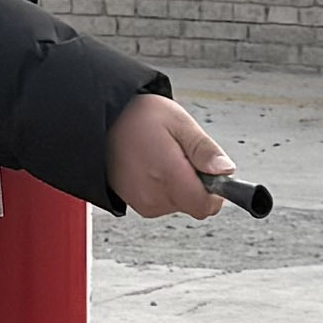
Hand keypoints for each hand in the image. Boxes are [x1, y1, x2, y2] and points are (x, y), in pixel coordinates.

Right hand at [107, 92, 233, 219]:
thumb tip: (225, 170)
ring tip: (162, 156)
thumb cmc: (135, 116)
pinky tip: (151, 164)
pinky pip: (161, 203)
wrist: (97, 120)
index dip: (215, 190)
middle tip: (180, 154)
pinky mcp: (133, 203)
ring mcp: (142, 202)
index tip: (210, 171)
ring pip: (178, 204)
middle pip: (194, 205)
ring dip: (178, 184)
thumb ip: (204, 150)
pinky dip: (163, 187)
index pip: (206, 206)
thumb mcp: (178, 122)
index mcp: (168, 176)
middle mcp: (154, 196)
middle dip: (196, 183)